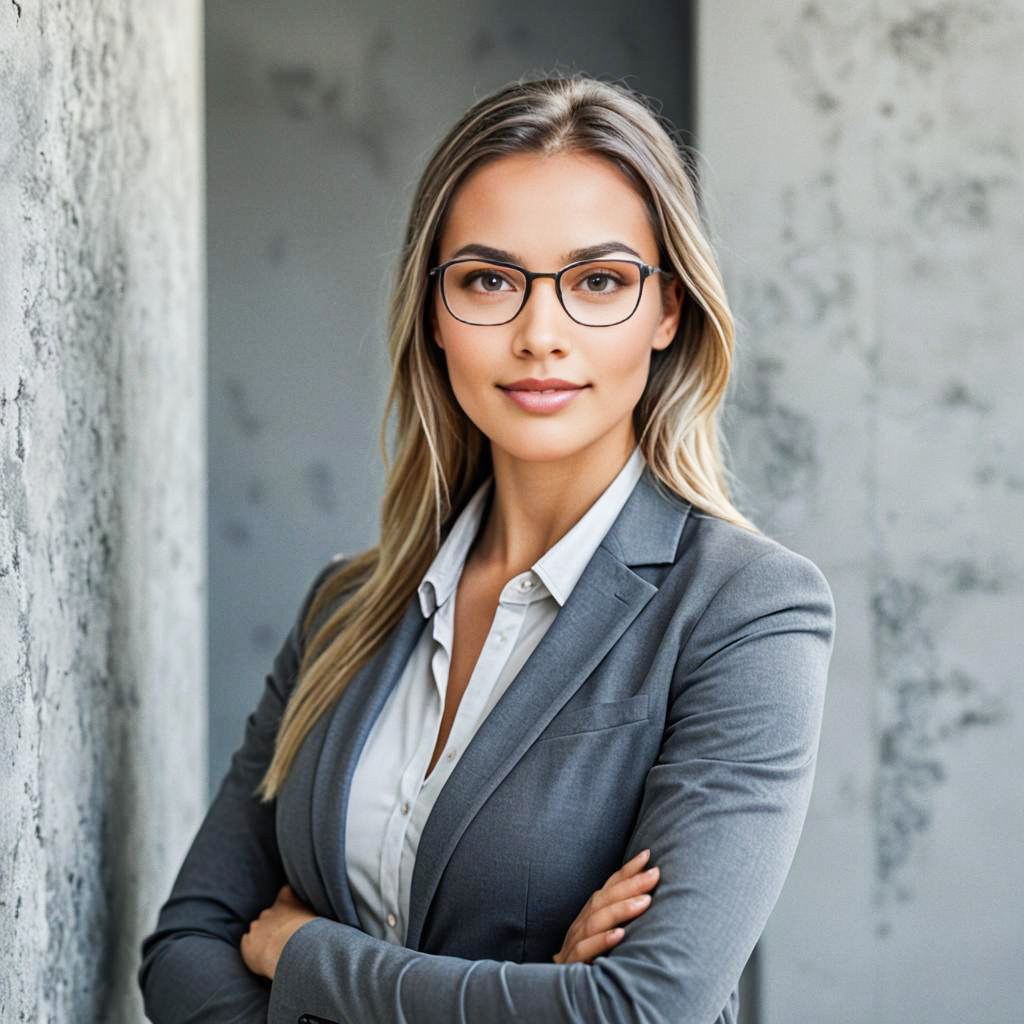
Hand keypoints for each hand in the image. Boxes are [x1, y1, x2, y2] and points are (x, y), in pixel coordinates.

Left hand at [240, 884, 317, 979]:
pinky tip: (262, 957)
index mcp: (286, 901)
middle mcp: (270, 911)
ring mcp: (257, 927)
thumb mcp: (318, 919)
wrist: (288, 951)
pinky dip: (253, 949)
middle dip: (275, 924)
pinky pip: (248, 944)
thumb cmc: (309, 935)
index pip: (285, 892)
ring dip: (264, 937)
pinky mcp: (247, 944)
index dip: (287, 899)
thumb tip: (334, 913)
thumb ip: (315, 914)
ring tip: (275, 950)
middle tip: (286, 938)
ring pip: (259, 930)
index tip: (292, 907)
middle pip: (271, 914)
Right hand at [552, 848, 659, 963]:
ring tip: (645, 901)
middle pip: (603, 900)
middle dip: (630, 884)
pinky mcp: (571, 967)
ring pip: (595, 922)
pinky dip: (601, 941)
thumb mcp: (602, 939)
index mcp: (588, 918)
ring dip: (621, 909)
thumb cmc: (587, 964)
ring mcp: (573, 946)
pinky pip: (585, 951)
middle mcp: (580, 927)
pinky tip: (619, 935)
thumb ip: (616, 920)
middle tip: (655, 873)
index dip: (626, 872)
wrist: (557, 994)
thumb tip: (647, 898)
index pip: (608, 889)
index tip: (648, 856)